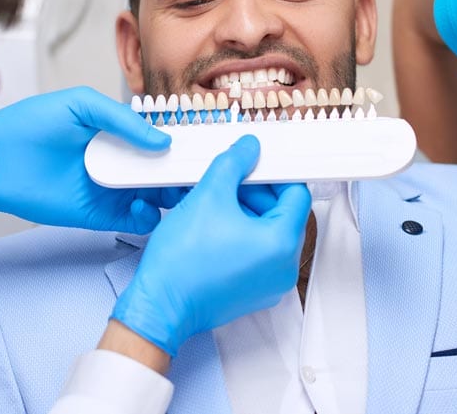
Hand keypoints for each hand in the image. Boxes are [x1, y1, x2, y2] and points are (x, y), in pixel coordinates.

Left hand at [0, 86, 185, 231]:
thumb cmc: (29, 125)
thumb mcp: (79, 105)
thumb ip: (121, 118)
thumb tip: (161, 139)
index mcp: (119, 134)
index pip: (161, 139)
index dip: (183, 142)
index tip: (205, 144)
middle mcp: (121, 162)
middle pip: (165, 170)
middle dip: (185, 172)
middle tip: (201, 172)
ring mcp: (112, 189)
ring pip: (157, 197)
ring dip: (173, 195)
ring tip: (179, 190)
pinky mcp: (100, 214)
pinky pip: (135, 220)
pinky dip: (148, 218)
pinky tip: (145, 205)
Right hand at [111, 135, 311, 355]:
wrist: (159, 307)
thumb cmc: (181, 264)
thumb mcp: (208, 196)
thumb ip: (233, 164)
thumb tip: (248, 150)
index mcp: (282, 244)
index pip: (296, 194)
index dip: (274, 174)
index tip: (254, 166)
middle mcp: (284, 268)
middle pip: (283, 213)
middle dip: (256, 193)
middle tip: (229, 182)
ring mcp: (270, 284)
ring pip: (269, 233)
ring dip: (246, 212)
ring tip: (216, 203)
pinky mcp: (254, 292)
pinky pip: (258, 254)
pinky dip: (242, 235)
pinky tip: (215, 226)